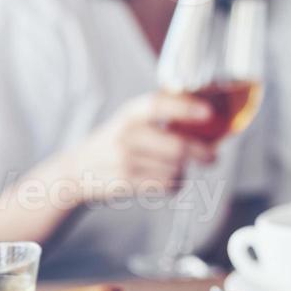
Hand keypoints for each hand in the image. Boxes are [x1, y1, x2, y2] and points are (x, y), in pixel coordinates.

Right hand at [58, 92, 216, 203]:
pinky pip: (166, 185)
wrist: (77, 171)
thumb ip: (161, 113)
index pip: (158, 105)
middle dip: (202, 153)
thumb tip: (208, 116)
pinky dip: (174, 184)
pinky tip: (166, 179)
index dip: (185, 108)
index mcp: (130, 113)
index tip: (208, 113)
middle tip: (212, 157)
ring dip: (183, 170)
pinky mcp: (126, 183)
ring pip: (175, 169)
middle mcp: (126, 135)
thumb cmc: (116, 141)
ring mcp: (125, 161)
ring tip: (176, 167)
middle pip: (177, 147)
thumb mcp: (130, 119)